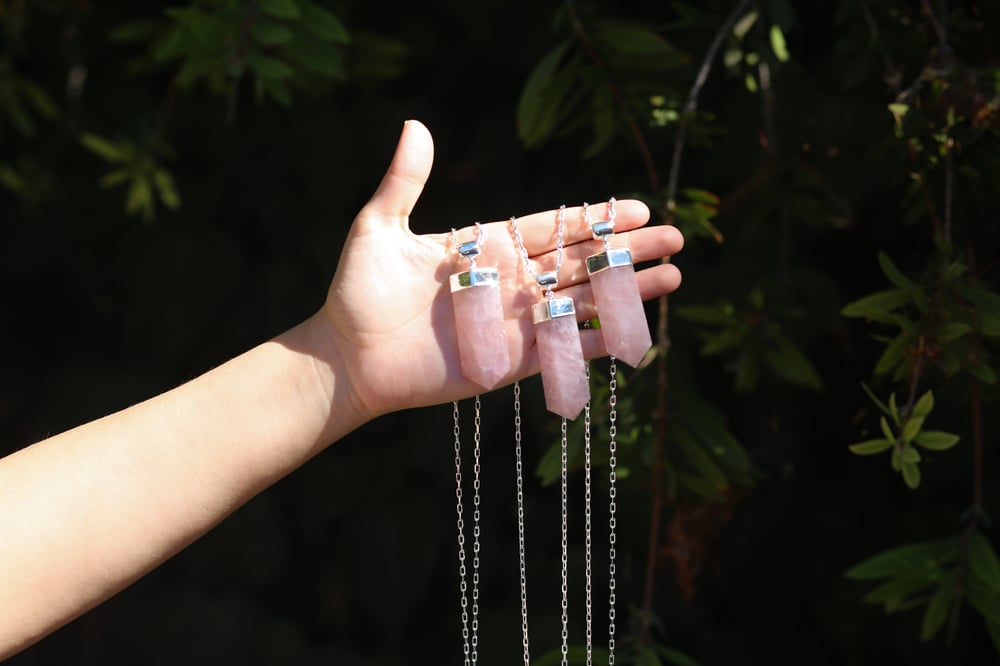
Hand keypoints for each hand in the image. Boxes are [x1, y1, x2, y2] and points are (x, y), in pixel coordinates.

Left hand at [318, 120, 682, 419]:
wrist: (348, 358)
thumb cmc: (358, 293)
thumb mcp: (378, 227)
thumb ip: (405, 181)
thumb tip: (415, 124)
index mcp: (485, 248)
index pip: (552, 228)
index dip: (595, 219)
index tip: (637, 207)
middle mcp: (508, 283)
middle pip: (580, 262)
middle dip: (628, 251)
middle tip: (674, 238)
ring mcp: (513, 323)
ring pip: (583, 302)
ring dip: (626, 291)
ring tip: (672, 277)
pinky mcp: (512, 362)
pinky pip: (566, 349)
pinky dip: (599, 340)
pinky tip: (636, 331)